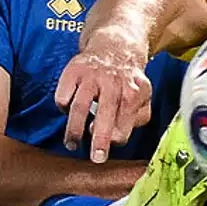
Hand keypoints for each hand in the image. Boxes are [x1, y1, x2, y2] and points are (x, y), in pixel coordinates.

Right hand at [54, 36, 152, 162]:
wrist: (114, 47)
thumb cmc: (128, 81)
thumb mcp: (143, 97)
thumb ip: (137, 118)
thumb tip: (118, 137)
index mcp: (134, 91)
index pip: (126, 122)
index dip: (117, 137)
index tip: (110, 146)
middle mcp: (113, 82)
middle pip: (105, 114)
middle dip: (100, 139)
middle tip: (96, 158)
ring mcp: (91, 76)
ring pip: (79, 107)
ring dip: (74, 130)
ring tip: (72, 144)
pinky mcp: (73, 71)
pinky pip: (63, 96)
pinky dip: (63, 108)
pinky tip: (69, 112)